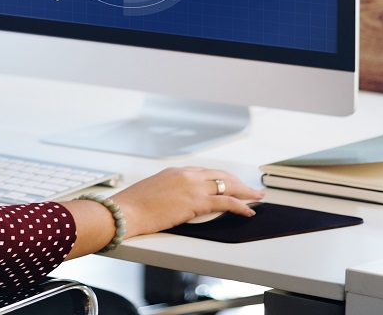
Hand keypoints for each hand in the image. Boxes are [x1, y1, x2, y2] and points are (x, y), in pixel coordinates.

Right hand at [112, 167, 264, 237]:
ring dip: (246, 192)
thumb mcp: (153, 191)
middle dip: (238, 182)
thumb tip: (175, 201)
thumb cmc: (133, 206)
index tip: (230, 183)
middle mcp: (187, 174)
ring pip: (228, 186)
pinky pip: (226, 202)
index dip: (222, 178)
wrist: (125, 211)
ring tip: (257, 198)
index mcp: (176, 171)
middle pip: (221, 175)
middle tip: (250, 189)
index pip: (206, 172)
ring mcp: (193, 186)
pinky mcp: (196, 201)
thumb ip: (168, 192)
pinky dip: (241, 205)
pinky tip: (248, 210)